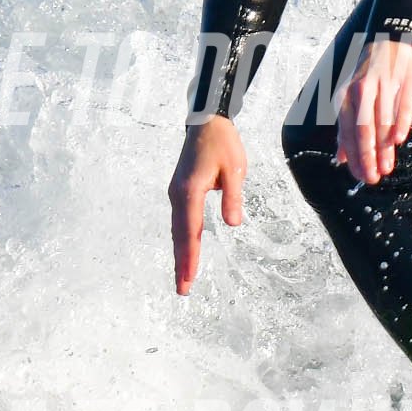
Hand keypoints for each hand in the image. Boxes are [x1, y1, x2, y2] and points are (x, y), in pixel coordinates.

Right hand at [169, 115, 248, 292]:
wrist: (206, 121)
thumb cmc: (222, 143)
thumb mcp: (235, 169)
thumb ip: (233, 197)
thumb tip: (233, 224)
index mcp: (191, 191)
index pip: (192, 230)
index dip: (191, 255)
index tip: (191, 276)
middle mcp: (178, 195)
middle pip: (180, 235)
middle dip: (182, 263)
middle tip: (183, 289)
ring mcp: (176, 193)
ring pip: (177, 230)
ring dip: (180, 254)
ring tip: (182, 278)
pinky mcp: (179, 191)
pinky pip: (179, 221)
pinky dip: (181, 240)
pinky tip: (184, 252)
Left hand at [341, 36, 411, 185]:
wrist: (389, 45)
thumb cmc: (370, 80)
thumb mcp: (353, 102)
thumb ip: (348, 130)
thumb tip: (342, 158)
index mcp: (346, 98)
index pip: (348, 134)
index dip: (355, 157)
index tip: (362, 176)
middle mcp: (361, 91)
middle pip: (363, 130)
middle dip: (368, 156)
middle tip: (374, 177)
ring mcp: (383, 85)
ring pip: (382, 121)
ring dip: (384, 147)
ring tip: (387, 166)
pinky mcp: (403, 80)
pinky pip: (401, 105)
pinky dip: (399, 123)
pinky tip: (398, 140)